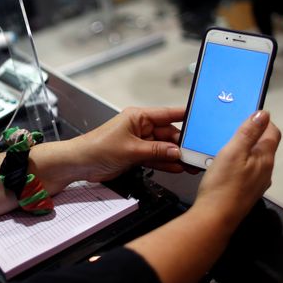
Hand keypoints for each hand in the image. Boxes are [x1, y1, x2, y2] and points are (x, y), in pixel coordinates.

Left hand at [73, 106, 196, 183]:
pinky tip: (177, 167)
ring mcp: (138, 141)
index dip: (185, 116)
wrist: (80, 163)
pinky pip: (156, 157)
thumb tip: (176, 151)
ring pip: (163, 147)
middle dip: (182, 144)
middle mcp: (140, 127)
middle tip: (196, 153)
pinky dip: (165, 163)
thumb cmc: (97, 148)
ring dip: (175, 156)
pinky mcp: (136, 154)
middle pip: (168, 133)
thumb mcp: (132, 149)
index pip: (168, 114)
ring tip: (191, 163)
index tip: (202, 120)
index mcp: (138, 116)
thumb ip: (156, 151)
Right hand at [193, 111, 280, 230]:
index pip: (273, 132)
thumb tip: (263, 114)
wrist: (215, 218)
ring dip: (243, 149)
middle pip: (264, 145)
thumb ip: (248, 132)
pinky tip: (224, 165)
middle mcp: (266, 170)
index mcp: (265, 158)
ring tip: (224, 145)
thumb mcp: (233, 152)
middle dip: (251, 134)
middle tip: (231, 129)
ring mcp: (258, 183)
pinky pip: (246, 170)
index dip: (262, 121)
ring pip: (254, 158)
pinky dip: (238, 163)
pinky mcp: (247, 191)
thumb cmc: (223, 184)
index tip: (246, 115)